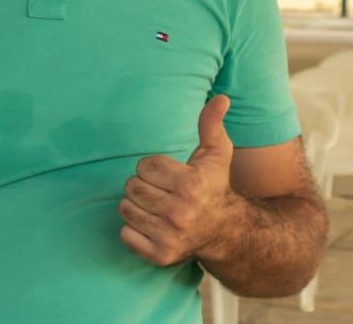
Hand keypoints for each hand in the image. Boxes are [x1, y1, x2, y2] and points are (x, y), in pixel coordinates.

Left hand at [119, 95, 236, 265]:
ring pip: (125, 208)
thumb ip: (211, 125)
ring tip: (158, 208)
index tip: (171, 176)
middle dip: (144, 186)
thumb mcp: (216, 155)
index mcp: (191, 186)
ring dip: (137, 206)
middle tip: (163, 193)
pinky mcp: (160, 255)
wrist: (227, 232)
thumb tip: (220, 98)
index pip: (144, 166)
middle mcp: (180, 213)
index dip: (154, 168)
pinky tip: (153, 226)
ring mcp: (170, 237)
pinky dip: (133, 230)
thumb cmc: (214, 187)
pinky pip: (124, 233)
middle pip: (131, 187)